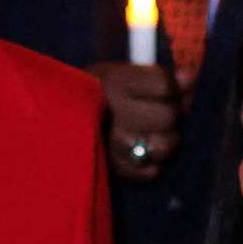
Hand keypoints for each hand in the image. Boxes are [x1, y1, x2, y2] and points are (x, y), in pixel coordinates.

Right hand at [97, 61, 181, 180]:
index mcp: (114, 83)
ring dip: (166, 139)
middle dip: (171, 113)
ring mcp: (115, 145)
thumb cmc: (95, 95)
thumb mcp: (117, 73)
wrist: (53, 123)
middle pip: (169, 116)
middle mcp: (115, 114)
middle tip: (160, 111)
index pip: (165, 84)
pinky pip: (152, 170)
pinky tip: (141, 150)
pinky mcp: (115, 170)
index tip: (164, 88)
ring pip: (165, 146)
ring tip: (153, 133)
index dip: (172, 86)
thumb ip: (155, 75)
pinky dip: (152, 162)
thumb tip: (189, 78)